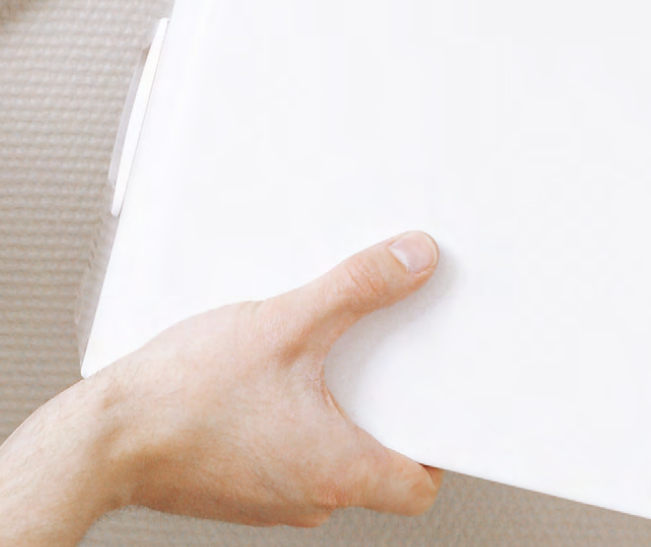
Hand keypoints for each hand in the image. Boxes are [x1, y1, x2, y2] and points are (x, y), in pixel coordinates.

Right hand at [0, 232, 442, 544]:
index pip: (420, 485)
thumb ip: (359, 287)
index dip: (443, 444)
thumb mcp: (287, 322)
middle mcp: (308, 496)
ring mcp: (273, 495)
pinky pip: (293, 450)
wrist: (99, 439)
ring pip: (334, 453)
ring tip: (331, 352)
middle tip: (392, 354)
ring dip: (341, 405)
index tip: (447, 400)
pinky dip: (301, 415)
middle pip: (381, 460)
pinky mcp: (242, 483)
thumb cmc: (180, 400)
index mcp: (335, 471)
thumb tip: (414, 259)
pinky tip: (281, 372)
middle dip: (391, 405)